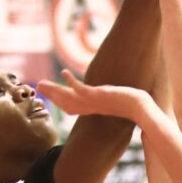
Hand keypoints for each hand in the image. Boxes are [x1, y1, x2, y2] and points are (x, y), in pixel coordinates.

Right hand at [39, 69, 154, 123]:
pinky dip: (71, 82)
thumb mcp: (120, 100)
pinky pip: (81, 89)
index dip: (60, 101)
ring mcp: (94, 102)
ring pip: (69, 97)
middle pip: (66, 102)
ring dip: (55, 90)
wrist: (143, 109)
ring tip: (42, 83)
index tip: (51, 96)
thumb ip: (113, 98)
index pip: (73, 107)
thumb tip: (114, 93)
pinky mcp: (98, 96)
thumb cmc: (135, 106)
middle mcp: (92, 107)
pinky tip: (64, 73)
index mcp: (95, 108)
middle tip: (38, 86)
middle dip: (52, 94)